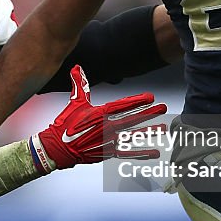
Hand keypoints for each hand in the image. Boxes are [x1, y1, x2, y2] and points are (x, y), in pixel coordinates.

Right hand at [28, 65, 165, 173]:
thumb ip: (79, 84)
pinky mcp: (107, 153)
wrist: (57, 148)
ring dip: (148, 132)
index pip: (122, 105)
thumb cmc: (65, 124)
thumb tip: (77, 67)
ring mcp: (108, 141)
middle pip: (131, 119)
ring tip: (162, 128)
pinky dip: (141, 154)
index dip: (137, 101)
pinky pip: (127, 153)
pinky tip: (154, 153)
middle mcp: (106, 127)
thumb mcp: (74, 103)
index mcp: (99, 114)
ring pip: (132, 136)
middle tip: (162, 108)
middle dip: (148, 113)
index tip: (150, 96)